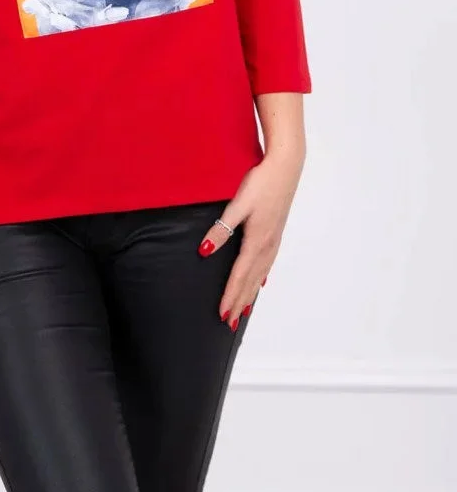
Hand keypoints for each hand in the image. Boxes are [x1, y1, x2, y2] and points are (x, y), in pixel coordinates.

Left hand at [197, 150, 304, 329]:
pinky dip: (261, 278)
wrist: (286, 167)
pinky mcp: (275, 233)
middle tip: (230, 323)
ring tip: (243, 312)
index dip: (230, 296)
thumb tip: (204, 251)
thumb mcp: (237, 204)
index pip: (239, 276)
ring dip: (250, 294)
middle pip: (250, 281)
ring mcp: (273, 240)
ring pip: (260, 275)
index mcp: (256, 241)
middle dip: (239, 303)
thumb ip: (221, 229)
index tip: (222, 315)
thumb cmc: (261, 183)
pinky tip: (260, 282)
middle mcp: (267, 245)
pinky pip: (267, 264)